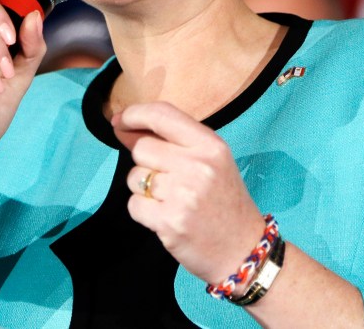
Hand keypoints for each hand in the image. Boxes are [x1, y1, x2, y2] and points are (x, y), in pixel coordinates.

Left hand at [112, 102, 266, 286]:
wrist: (243, 250)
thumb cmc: (223, 202)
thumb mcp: (211, 161)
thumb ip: (173, 140)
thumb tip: (122, 125)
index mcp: (210, 145)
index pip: (161, 114)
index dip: (133, 114)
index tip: (120, 120)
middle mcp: (198, 165)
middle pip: (142, 148)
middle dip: (144, 162)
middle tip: (165, 179)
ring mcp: (183, 194)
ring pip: (134, 177)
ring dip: (144, 189)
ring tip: (171, 200)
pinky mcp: (169, 222)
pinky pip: (134, 205)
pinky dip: (143, 212)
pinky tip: (165, 217)